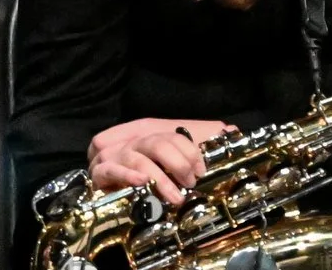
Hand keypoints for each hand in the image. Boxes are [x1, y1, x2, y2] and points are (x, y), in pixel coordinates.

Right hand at [86, 118, 234, 205]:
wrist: (118, 200)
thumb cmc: (154, 177)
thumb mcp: (183, 155)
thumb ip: (207, 139)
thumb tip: (231, 130)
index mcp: (148, 133)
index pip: (170, 133)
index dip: (189, 152)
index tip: (201, 172)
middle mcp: (129, 141)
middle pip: (154, 143)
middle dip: (177, 163)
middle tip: (190, 184)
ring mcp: (113, 157)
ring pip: (135, 158)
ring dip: (157, 177)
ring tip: (175, 197)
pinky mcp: (100, 175)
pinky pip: (107, 170)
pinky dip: (123, 175)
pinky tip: (140, 183)